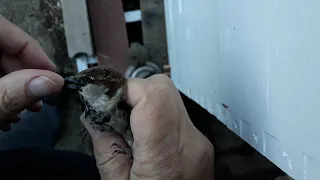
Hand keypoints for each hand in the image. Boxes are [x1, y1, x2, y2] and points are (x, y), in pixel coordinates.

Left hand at [0, 15, 63, 130]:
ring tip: (25, 112)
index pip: (3, 30)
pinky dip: (2, 94)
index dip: (33, 51)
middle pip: (3, 50)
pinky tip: (8, 113)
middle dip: (26, 76)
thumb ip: (13, 93)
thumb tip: (53, 81)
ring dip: (16, 89)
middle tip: (40, 101)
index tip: (53, 74)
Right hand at [81, 74, 213, 179]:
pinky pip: (176, 111)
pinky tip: (145, 134)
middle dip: (134, 91)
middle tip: (116, 111)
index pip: (153, 95)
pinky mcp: (200, 142)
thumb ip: (105, 145)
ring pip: (170, 96)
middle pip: (164, 88)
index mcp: (167, 157)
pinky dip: (156, 112)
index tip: (106, 97)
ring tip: (130, 125)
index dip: (125, 88)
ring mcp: (199, 142)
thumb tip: (94, 111)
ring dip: (144, 100)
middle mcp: (190, 143)